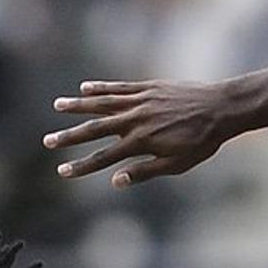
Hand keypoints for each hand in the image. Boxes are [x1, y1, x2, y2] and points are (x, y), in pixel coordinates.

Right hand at [43, 80, 228, 187]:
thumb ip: (145, 171)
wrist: (220, 108)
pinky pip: (119, 87)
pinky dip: (101, 87)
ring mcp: (140, 101)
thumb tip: (116, 181)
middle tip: (47, 141)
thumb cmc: (202, 142)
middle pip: (95, 129)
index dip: (81, 166)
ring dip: (78, 106)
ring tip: (57, 105)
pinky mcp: (148, 87)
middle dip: (69, 136)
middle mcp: (135, 120)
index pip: (103, 158)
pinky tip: (85, 88)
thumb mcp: (177, 164)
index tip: (62, 171)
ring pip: (102, 103)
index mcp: (141, 142)